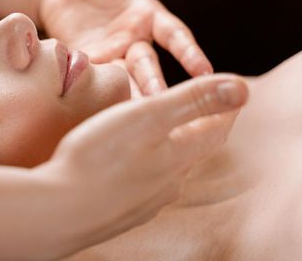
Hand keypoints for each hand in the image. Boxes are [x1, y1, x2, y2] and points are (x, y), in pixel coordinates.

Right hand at [38, 74, 247, 250]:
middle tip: (197, 110)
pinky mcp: (123, 212)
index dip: (224, 110)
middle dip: (197, 127)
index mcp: (179, 157)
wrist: (59, 211)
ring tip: (160, 133)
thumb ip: (193, 101)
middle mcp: (169, 183)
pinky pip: (145, 184)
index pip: (216, 131)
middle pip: (193, 151)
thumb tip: (242, 89)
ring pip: (168, 169)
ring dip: (169, 147)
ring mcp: (146, 201)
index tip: (228, 94)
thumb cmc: (99, 157)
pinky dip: (145, 165)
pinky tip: (130, 164)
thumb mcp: (147, 117)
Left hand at [39, 0, 213, 94]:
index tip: (205, 72)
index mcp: (149, 16)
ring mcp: (109, 54)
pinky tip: (97, 108)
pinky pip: (91, 78)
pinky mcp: (85, 62)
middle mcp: (133, 41)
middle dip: (156, 83)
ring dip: (129, 95)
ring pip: (122, 78)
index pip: (175, 36)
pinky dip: (96, 90)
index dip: (189, 53)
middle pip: (147, 65)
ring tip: (135, 117)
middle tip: (164, 104)